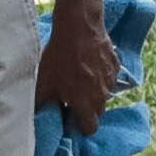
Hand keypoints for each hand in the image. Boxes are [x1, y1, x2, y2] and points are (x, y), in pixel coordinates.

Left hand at [38, 2, 121, 134]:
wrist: (78, 27)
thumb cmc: (59, 57)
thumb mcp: (44, 84)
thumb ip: (44, 105)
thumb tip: (39, 116)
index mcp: (86, 105)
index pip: (90, 129)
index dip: (79, 125)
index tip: (70, 117)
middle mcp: (102, 96)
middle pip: (97, 112)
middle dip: (86, 108)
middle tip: (72, 96)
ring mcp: (111, 80)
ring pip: (104, 94)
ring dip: (94, 90)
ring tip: (79, 76)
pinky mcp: (116, 64)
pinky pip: (109, 76)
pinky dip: (100, 74)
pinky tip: (88, 63)